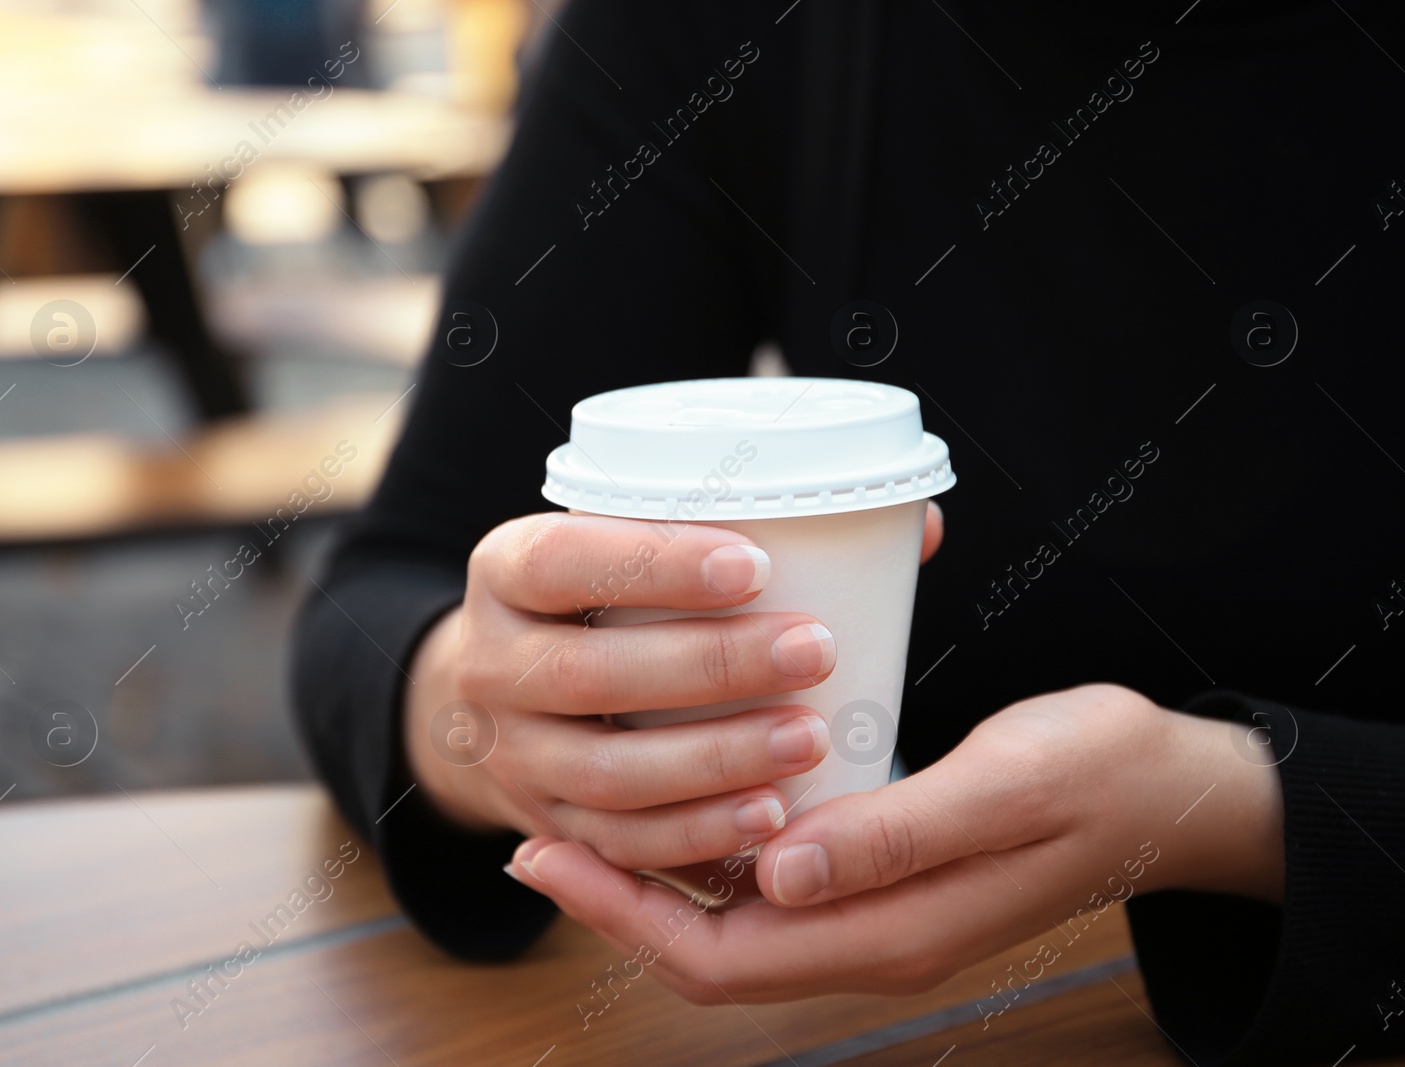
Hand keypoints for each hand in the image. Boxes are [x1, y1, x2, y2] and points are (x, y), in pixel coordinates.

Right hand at [402, 504, 942, 873]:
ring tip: (810, 739)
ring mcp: (511, 755)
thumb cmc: (602, 595)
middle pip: (588, 673)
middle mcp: (490, 664)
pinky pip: (619, 844)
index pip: (565, 559)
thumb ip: (742, 529)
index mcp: (506, 570)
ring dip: (714, 760)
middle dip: (710, 665)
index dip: (656, 564)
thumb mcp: (627, 542)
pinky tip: (769, 816)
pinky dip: (696, 833)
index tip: (757, 565)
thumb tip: (914, 528)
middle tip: (816, 649)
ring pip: (607, 772)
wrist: (504, 686)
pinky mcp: (544, 825)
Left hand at [502, 683, 1283, 1003]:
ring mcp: (873, 910)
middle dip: (615, 897)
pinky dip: (712, 848)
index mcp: (888, 931)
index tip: (544, 851)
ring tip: (585, 809)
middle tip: (536, 830)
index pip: (718, 957)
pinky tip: (684, 790)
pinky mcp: (881, 872)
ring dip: (655, 873)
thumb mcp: (1004, 788)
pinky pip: (770, 881)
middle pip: (705, 945)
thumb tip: (775, 876)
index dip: (621, 913)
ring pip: (732, 916)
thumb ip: (893, 836)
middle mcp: (867, 935)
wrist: (1169, 792)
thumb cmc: (1097, 776)